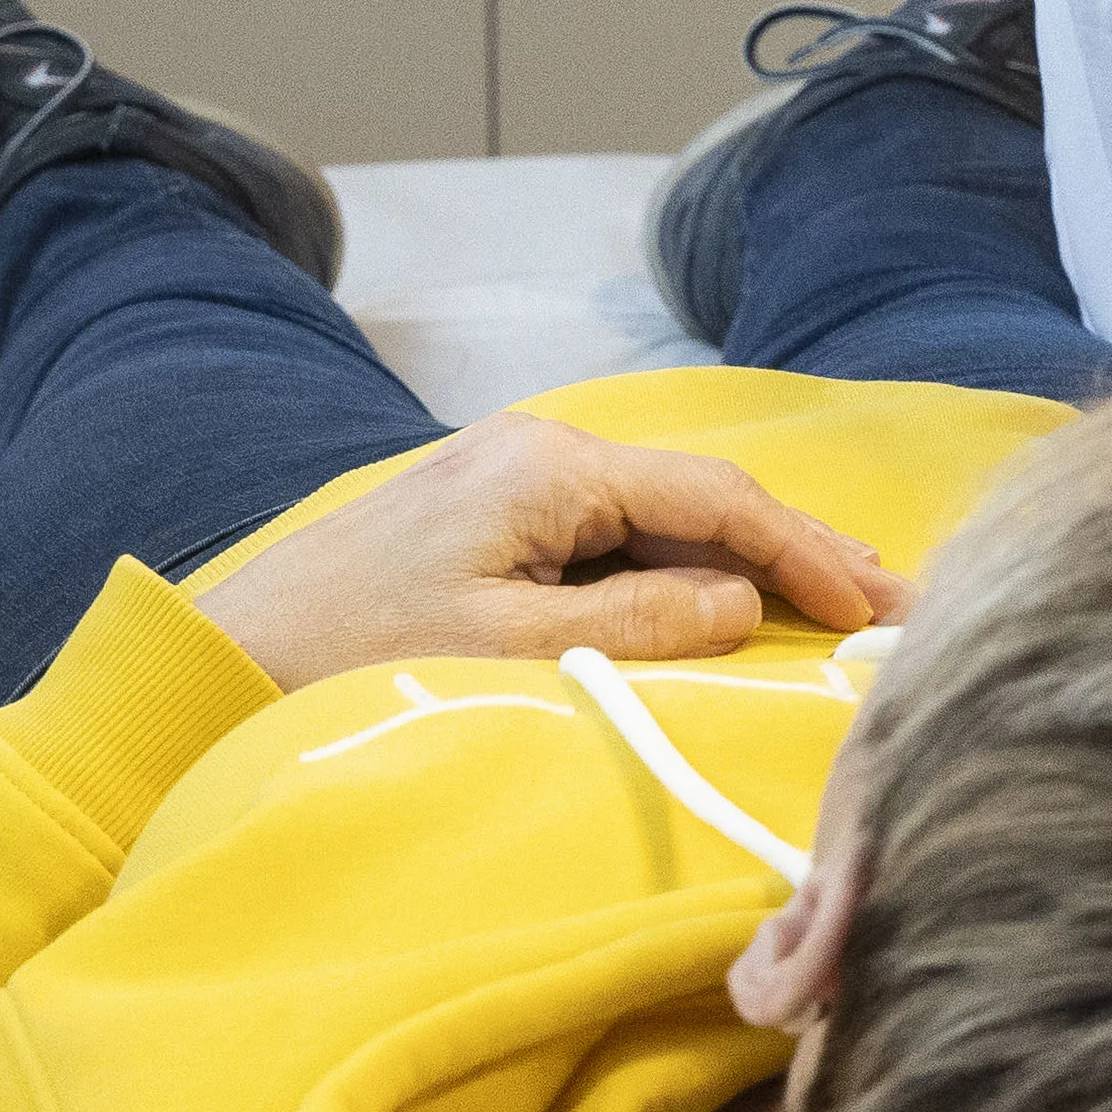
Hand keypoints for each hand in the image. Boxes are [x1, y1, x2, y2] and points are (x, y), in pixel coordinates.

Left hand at [195, 412, 905, 695]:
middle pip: (701, 494)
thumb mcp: (505, 651)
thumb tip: (740, 602)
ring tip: (840, 597)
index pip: (714, 497)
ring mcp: (515, 479)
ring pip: (665, 513)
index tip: (878, 602)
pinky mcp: (493, 518)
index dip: (805, 551)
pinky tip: (732, 598)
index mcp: (549, 466)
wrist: (215, 660)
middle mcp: (541, 451)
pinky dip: (687, 565)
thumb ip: (635, 623)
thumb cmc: (348, 657)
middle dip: (800, 546)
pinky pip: (619, 533)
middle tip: (896, 595)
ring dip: (750, 557)